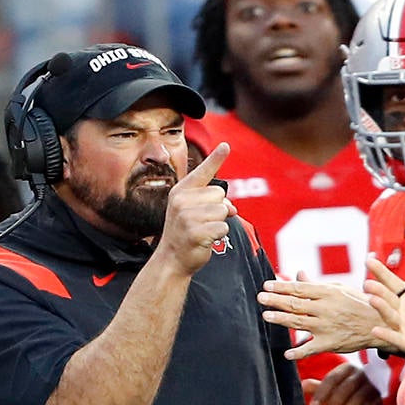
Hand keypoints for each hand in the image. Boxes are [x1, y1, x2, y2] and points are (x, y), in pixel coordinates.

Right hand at [162, 142, 234, 275]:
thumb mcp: (194, 211)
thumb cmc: (186, 233)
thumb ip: (212, 202)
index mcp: (181, 191)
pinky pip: (223, 227)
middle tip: (203, 222)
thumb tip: (232, 208)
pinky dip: (219, 235)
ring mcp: (187, 216)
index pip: (203, 172)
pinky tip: (205, 240)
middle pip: (220, 194)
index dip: (216, 158)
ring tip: (203, 231)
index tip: (226, 145)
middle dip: (218, 209)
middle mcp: (181, 200)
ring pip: (223, 211)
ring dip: (219, 223)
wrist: (172, 259)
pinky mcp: (195, 232)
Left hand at [259, 274, 386, 358]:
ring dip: (280, 319)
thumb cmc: (358, 303)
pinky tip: (286, 353)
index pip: (300, 288)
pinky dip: (298, 352)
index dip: (281, 287)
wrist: (381, 323)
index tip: (266, 285)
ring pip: (298, 322)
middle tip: (260, 298)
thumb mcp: (339, 289)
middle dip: (276, 300)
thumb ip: (315, 284)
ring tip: (266, 316)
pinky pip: (311, 349)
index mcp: (328, 292)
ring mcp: (327, 326)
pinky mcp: (331, 343)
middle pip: (295, 304)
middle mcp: (326, 308)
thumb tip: (297, 274)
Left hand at [304, 363, 382, 404]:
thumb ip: (319, 388)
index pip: (332, 379)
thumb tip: (303, 385)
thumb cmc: (349, 391)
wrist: (375, 398)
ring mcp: (374, 386)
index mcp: (347, 369)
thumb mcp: (333, 388)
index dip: (321, 394)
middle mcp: (362, 374)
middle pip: (345, 389)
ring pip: (358, 400)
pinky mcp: (383, 398)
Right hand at [364, 243, 404, 362]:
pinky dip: (386, 334)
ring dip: (381, 308)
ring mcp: (403, 326)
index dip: (380, 272)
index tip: (369, 261)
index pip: (391, 281)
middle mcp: (401, 310)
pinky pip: (395, 337)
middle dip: (378, 291)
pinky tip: (376, 329)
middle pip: (387, 298)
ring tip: (373, 299)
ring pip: (389, 315)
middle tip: (368, 283)